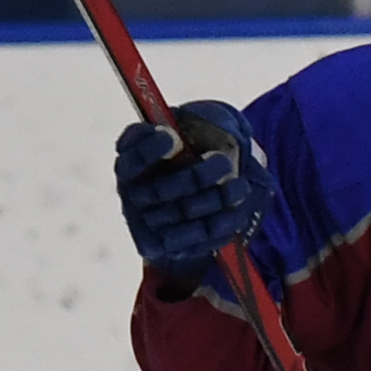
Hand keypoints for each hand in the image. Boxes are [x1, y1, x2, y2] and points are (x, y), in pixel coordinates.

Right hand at [116, 101, 269, 285]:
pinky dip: (220, 224)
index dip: (149, 150)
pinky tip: (238, 210)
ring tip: (241, 186)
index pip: (131, 158)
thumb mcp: (183, 132)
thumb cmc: (186, 154)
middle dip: (195, 177)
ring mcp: (148, 224)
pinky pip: (195, 239)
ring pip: (181, 215)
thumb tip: (179, 129)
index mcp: (129, 165)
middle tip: (223, 162)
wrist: (191, 195)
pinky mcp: (167, 245)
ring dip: (214, 201)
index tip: (173, 137)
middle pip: (159, 191)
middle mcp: (132, 196)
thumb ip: (181, 125)